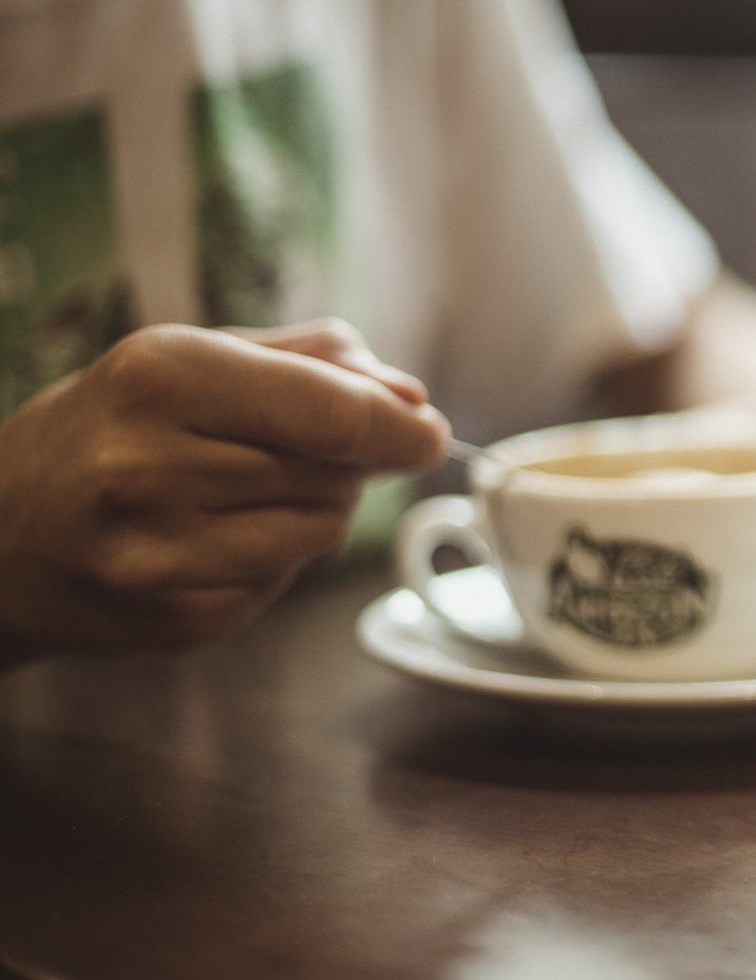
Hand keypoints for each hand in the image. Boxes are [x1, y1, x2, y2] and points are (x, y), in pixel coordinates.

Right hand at [0, 321, 449, 663]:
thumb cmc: (107, 429)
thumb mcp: (189, 358)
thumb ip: (311, 363)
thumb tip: (410, 400)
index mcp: (161, 378)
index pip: (334, 416)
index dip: (400, 429)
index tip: (424, 431)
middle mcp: (149, 467)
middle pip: (337, 475)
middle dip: (345, 462)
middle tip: (294, 452)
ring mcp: (158, 557)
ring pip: (319, 534)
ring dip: (309, 512)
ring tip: (237, 493)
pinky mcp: (174, 621)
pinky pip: (280, 585)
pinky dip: (267, 562)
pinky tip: (205, 542)